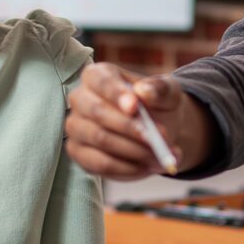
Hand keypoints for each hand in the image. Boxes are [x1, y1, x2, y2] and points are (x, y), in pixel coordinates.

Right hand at [64, 63, 216, 179]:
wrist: (157, 129)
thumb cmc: (158, 104)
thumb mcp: (168, 92)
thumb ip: (159, 89)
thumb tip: (144, 92)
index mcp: (97, 75)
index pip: (102, 82)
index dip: (117, 94)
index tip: (136, 107)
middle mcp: (80, 99)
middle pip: (97, 112)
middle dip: (129, 127)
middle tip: (156, 138)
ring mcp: (76, 127)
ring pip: (100, 140)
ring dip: (134, 151)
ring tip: (160, 155)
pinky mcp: (79, 153)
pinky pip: (100, 164)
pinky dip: (128, 169)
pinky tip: (147, 167)